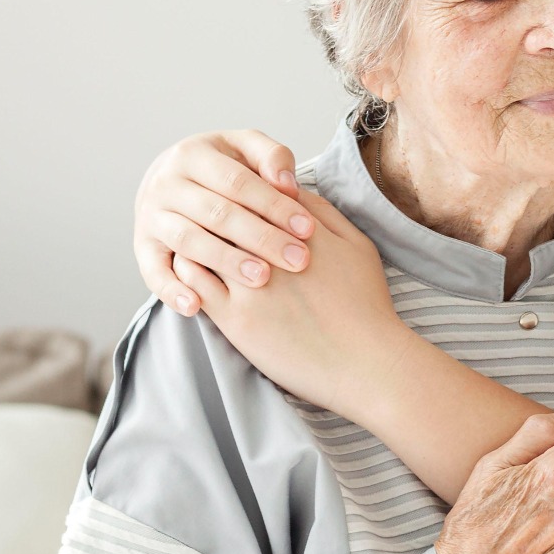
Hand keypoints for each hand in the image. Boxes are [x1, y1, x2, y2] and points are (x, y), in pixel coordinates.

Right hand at [135, 130, 313, 315]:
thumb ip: (271, 157)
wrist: (168, 179)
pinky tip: (196, 306)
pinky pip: (153, 272)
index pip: (238, 182)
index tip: (308, 228)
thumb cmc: (223, 168)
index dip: (274, 205)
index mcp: (193, 155)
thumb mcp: (245, 149)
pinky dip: (171, 290)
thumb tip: (287, 184)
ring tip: (262, 278)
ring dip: (225, 261)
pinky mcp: (143, 248)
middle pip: (217, 213)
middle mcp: (166, 184)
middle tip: (298, 259)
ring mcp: (151, 217)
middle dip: (261, 237)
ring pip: (189, 241)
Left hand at [171, 189, 399, 416]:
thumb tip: (291, 191)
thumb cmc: (366, 305)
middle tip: (205, 208)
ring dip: (197, 234)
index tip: (238, 197)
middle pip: (228, 212)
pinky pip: (194, 282)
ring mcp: (251, 285)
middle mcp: (272, 251)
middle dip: (216, 206)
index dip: (245, 190)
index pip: (259, 192)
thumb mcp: (359, 246)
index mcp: (302, 230)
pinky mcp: (235, 318)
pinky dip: (187, 268)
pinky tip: (192, 267)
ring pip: (204, 242)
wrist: (365, 363)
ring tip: (193, 236)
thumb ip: (324, 213)